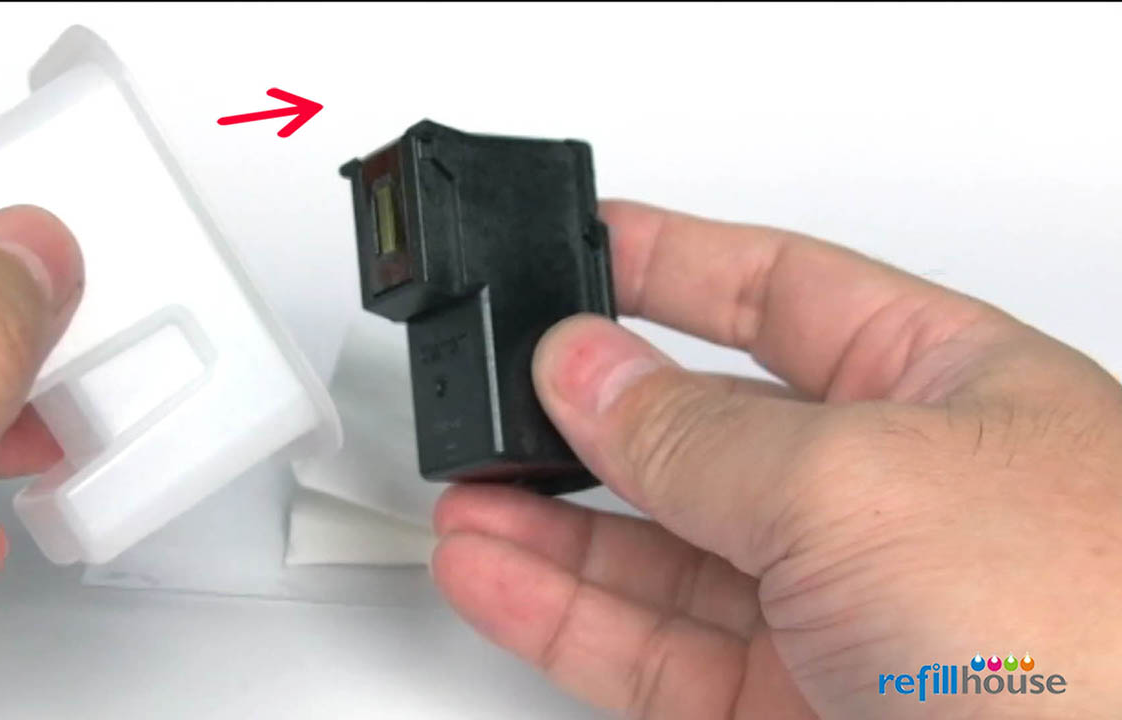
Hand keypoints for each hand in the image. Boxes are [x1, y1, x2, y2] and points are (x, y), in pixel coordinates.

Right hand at [432, 200, 1121, 717]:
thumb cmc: (1094, 644)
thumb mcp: (860, 484)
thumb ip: (702, 429)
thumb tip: (587, 367)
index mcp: (945, 387)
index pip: (782, 290)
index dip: (676, 260)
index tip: (579, 244)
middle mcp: (889, 494)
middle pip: (706, 426)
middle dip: (592, 407)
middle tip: (498, 387)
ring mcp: (838, 607)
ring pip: (661, 548)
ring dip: (552, 519)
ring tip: (467, 487)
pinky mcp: (790, 708)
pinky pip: (650, 647)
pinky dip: (561, 610)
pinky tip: (498, 570)